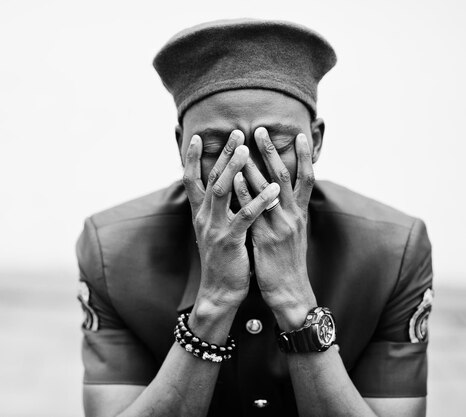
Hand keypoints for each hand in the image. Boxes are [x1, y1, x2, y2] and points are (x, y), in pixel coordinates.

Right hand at [182, 130, 279, 309]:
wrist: (219, 291)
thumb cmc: (222, 259)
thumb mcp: (214, 230)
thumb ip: (218, 209)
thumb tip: (226, 187)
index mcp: (201, 213)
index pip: (192, 179)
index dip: (192, 158)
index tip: (196, 137)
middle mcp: (204, 217)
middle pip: (211, 178)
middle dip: (223, 154)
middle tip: (236, 132)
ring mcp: (216, 228)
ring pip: (223, 191)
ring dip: (236, 169)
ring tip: (248, 150)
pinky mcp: (230, 241)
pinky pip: (245, 216)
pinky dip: (259, 200)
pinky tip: (274, 187)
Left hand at [235, 127, 316, 329]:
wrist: (291, 292)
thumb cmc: (288, 262)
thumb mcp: (294, 233)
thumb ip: (289, 212)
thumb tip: (282, 194)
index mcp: (301, 214)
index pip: (306, 178)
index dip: (305, 156)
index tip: (299, 133)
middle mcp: (294, 216)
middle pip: (285, 176)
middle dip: (273, 151)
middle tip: (261, 128)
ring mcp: (280, 227)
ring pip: (268, 190)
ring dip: (254, 165)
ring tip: (243, 144)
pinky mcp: (266, 239)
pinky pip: (254, 211)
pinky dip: (244, 193)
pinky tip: (234, 179)